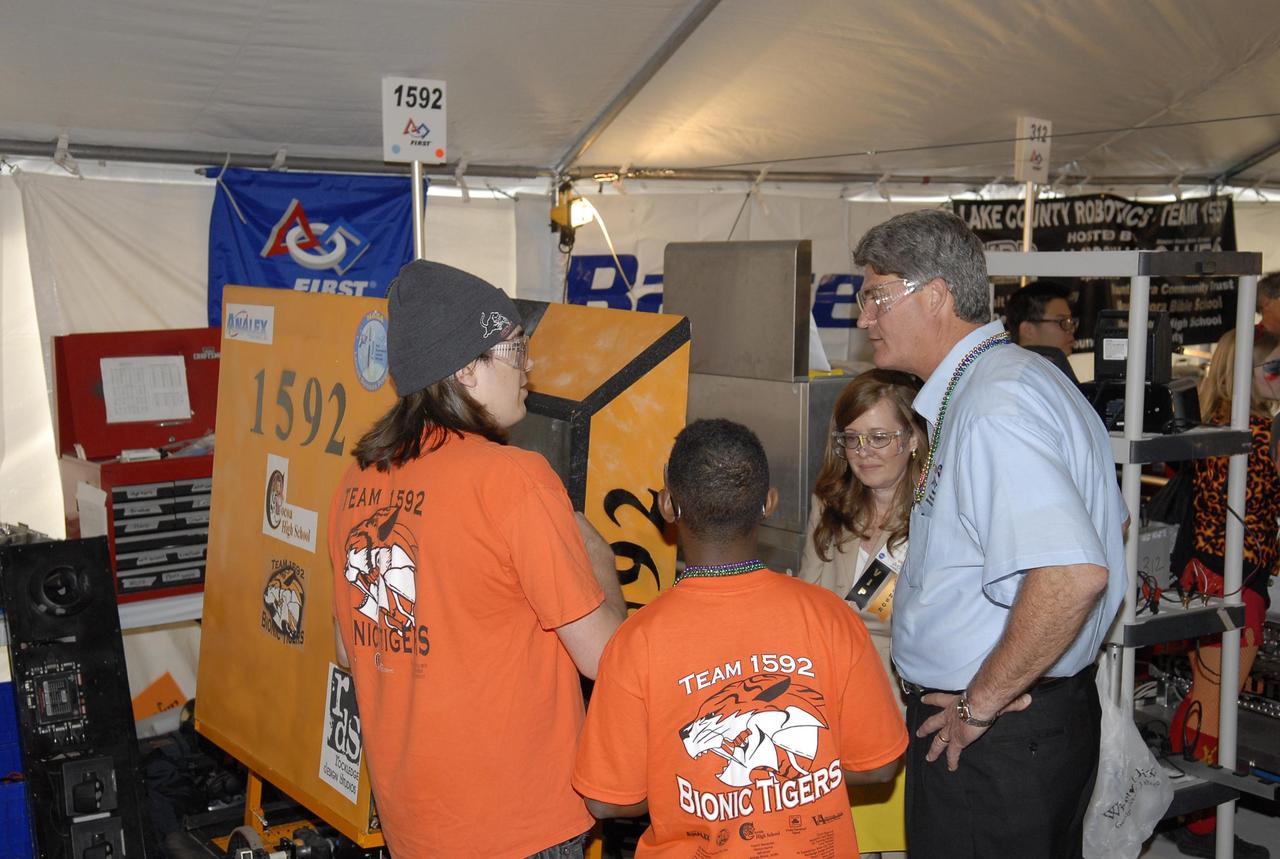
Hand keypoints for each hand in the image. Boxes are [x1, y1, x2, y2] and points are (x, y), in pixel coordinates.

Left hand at [917, 691, 1031, 770]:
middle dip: (926, 728)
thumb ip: (1010, 702)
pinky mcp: (958, 740)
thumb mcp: (994, 698)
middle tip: (918, 732)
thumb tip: (1027, 700)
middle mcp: (950, 715)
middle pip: (934, 722)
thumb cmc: (986, 696)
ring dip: (934, 749)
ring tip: (928, 757)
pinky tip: (951, 768)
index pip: (940, 699)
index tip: (923, 700)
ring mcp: (952, 729)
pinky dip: (952, 761)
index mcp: (955, 702)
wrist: (981, 702)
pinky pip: (953, 753)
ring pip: (939, 740)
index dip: (931, 699)